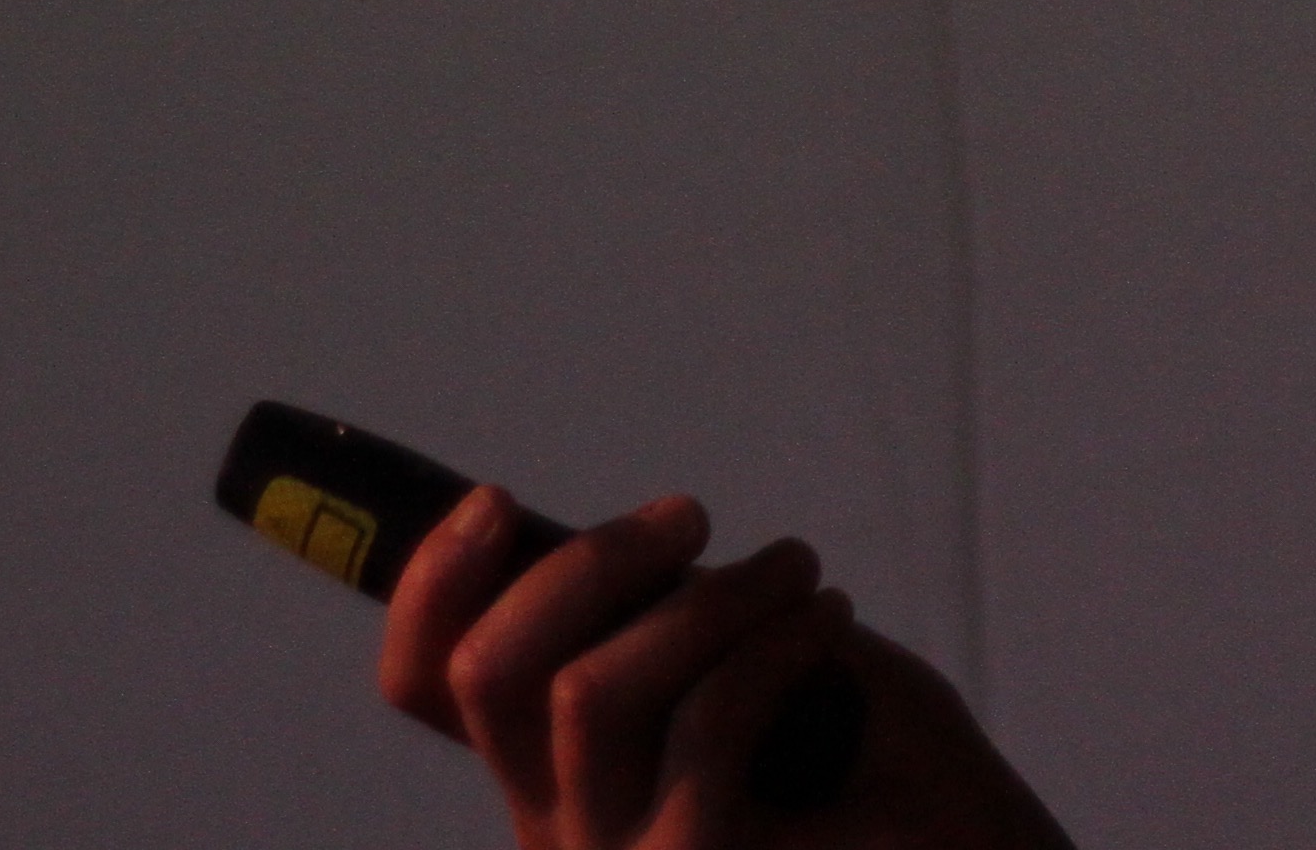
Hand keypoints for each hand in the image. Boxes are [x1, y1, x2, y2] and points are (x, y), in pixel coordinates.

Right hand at [381, 487, 1076, 848]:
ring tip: (798, 571)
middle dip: (586, 559)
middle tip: (691, 514)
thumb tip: (619, 543)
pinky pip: (706, 722)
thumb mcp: (761, 677)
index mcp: (558, 783)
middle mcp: (562, 837)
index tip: (493, 499)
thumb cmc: (888, 782)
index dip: (428, 589)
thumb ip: (673, 632)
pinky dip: (775, 641)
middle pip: (490, 673)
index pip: (428, 688)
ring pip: (590, 687)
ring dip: (710, 592)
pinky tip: (830, 622)